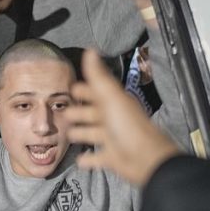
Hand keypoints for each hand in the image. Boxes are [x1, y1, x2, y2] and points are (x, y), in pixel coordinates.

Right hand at [67, 49, 179, 185]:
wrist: (146, 158)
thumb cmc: (128, 125)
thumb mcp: (111, 97)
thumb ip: (98, 76)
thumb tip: (90, 50)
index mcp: (114, 103)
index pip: (96, 92)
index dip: (84, 90)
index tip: (71, 88)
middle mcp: (113, 119)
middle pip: (93, 114)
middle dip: (79, 112)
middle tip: (63, 113)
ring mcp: (112, 139)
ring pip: (92, 134)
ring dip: (81, 133)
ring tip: (67, 134)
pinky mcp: (111, 158)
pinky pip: (97, 158)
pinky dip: (88, 159)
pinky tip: (78, 160)